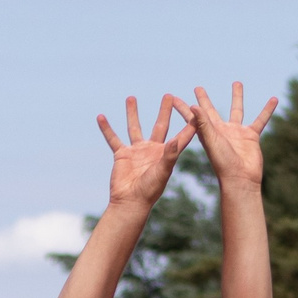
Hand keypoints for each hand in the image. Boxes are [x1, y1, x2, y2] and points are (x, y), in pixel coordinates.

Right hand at [96, 94, 194, 209]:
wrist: (130, 202)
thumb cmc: (150, 189)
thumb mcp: (163, 171)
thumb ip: (170, 154)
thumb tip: (177, 138)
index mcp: (166, 153)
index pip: (181, 135)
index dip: (189, 124)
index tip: (196, 109)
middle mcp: (153, 149)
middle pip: (160, 125)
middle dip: (165, 111)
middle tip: (169, 95)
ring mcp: (137, 151)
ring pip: (134, 127)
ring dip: (132, 113)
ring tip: (131, 97)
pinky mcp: (122, 155)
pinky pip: (113, 139)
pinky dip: (106, 128)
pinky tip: (100, 117)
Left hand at [186, 82, 275, 193]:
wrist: (241, 178)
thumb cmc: (223, 162)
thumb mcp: (211, 140)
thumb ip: (203, 123)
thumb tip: (193, 105)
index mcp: (208, 132)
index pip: (193, 116)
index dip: (183, 107)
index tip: (172, 97)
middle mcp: (221, 130)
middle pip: (211, 110)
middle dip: (204, 100)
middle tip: (198, 88)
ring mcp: (236, 132)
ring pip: (237, 110)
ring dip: (237, 96)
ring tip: (237, 82)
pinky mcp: (251, 136)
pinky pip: (260, 120)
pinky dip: (267, 110)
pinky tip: (274, 99)